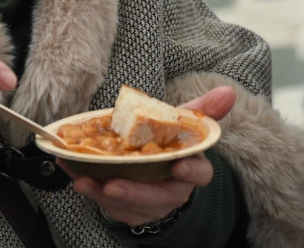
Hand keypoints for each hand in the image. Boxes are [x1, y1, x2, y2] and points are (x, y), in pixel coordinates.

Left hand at [60, 86, 235, 226]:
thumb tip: (229, 90)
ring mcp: (149, 205)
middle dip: (136, 193)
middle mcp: (172, 190)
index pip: (199, 174)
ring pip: (130, 206)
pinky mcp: (128, 211)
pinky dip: (90, 190)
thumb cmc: (168, 144)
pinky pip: (108, 206)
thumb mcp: (182, 126)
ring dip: (104, 195)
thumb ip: (202, 110)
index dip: (191, 172)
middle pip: (159, 197)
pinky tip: (74, 175)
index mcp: (190, 168)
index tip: (178, 166)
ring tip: (83, 181)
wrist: (154, 172)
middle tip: (113, 185)